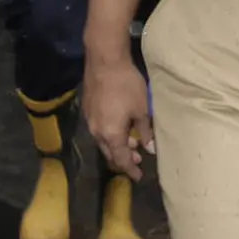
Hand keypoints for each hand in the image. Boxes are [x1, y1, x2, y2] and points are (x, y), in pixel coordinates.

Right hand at [82, 46, 153, 179]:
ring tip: (131, 143)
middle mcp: (97, 132)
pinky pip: (99, 130)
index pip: (121, 160)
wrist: (105, 61)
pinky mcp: (88, 110)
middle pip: (110, 153)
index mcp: (111, 135)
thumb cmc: (126, 86)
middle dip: (123, 159)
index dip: (130, 169)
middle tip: (138, 159)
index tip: (139, 177)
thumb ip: (145, 132)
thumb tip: (150, 149)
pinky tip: (120, 127)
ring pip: (103, 141)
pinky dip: (110, 134)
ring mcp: (90, 121)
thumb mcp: (141, 110)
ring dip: (117, 145)